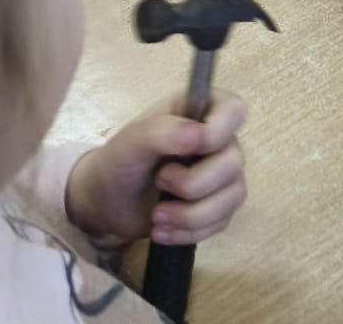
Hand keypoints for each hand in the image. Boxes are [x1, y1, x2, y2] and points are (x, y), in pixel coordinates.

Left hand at [66, 93, 248, 249]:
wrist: (107, 204)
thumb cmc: (119, 162)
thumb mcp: (131, 141)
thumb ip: (163, 131)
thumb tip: (199, 136)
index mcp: (201, 111)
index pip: (234, 111)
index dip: (218, 131)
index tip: (191, 147)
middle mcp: (219, 141)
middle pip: (234, 162)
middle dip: (194, 183)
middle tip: (159, 182)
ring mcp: (222, 176)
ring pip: (232, 197)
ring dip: (191, 214)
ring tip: (157, 217)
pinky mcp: (218, 208)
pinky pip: (221, 222)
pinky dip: (189, 231)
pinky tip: (163, 230)